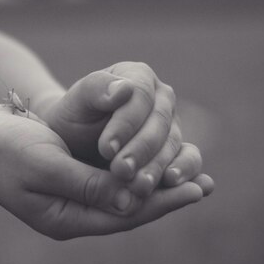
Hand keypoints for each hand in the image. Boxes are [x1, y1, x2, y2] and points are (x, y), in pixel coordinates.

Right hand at [0, 105, 209, 239]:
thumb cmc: (2, 148)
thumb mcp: (46, 165)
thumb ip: (90, 184)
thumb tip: (134, 199)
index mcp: (64, 219)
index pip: (125, 215)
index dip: (163, 201)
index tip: (197, 188)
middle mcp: (69, 217)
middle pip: (127, 211)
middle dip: (165, 197)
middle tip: (204, 185)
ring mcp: (66, 203)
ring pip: (120, 199)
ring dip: (152, 187)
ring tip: (187, 176)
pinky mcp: (64, 185)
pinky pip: (107, 186)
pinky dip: (131, 176)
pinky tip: (147, 165)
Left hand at [42, 62, 205, 197]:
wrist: (74, 144)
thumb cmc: (73, 119)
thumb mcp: (76, 102)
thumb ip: (96, 89)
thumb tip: (125, 89)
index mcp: (138, 76)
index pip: (140, 97)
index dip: (125, 123)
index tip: (106, 149)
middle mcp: (162, 98)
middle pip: (159, 123)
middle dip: (140, 149)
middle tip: (121, 171)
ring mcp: (173, 125)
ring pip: (173, 144)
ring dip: (157, 167)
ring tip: (139, 187)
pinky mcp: (180, 151)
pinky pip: (189, 160)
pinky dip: (185, 173)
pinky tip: (172, 185)